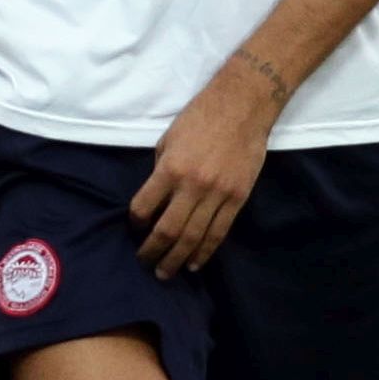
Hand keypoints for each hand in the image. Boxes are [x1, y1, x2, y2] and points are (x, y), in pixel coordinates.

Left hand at [131, 54, 280, 277]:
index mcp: (170, 169)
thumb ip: (161, 171)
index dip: (135, 223)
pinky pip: (219, 231)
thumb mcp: (168, 140)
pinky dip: (206, 250)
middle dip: (153, 251)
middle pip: (168, 230)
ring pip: (194, 237)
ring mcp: (218, 194)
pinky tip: (195, 263)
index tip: (134, 228)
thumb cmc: (200, 118)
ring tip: (166, 272)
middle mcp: (192, 186)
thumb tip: (155, 199)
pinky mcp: (238, 198)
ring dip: (177, 258)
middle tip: (145, 263)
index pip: (144, 208)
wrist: (243, 107)